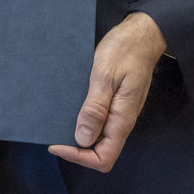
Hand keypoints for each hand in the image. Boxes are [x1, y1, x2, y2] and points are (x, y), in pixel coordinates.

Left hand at [49, 12, 167, 172]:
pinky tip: (68, 111)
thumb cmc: (124, 51)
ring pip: (99, 138)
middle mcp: (122, 121)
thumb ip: (96, 108)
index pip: (104, 157)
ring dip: (78, 136)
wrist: (140, 36)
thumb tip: (83, 139)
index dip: (79, 157)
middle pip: (101, 151)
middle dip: (76, 150)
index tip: (56, 144)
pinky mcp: (115, 103)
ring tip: (56, 124)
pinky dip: (83, 122)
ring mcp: (119, 113)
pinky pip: (99, 122)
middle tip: (52, 136)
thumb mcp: (105, 76)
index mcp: (122, 118)